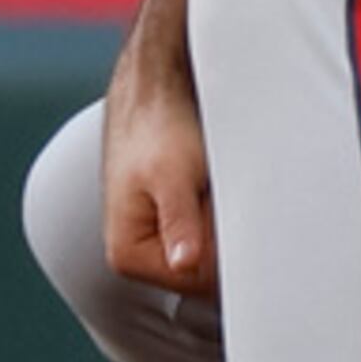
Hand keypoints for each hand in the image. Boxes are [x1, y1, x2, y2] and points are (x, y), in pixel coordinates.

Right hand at [101, 0, 214, 293]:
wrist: (157, 80)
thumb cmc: (159, 122)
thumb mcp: (172, 173)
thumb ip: (180, 222)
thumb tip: (185, 266)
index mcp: (128, 256)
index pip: (201, 282)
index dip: (229, 250)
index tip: (232, 206)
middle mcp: (141, 256)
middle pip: (209, 272)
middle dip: (230, 236)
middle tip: (228, 190)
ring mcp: (163, 239)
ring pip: (217, 249)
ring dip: (231, 221)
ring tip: (220, 181)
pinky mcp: (180, 220)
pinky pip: (217, 230)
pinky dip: (228, 209)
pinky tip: (222, 182)